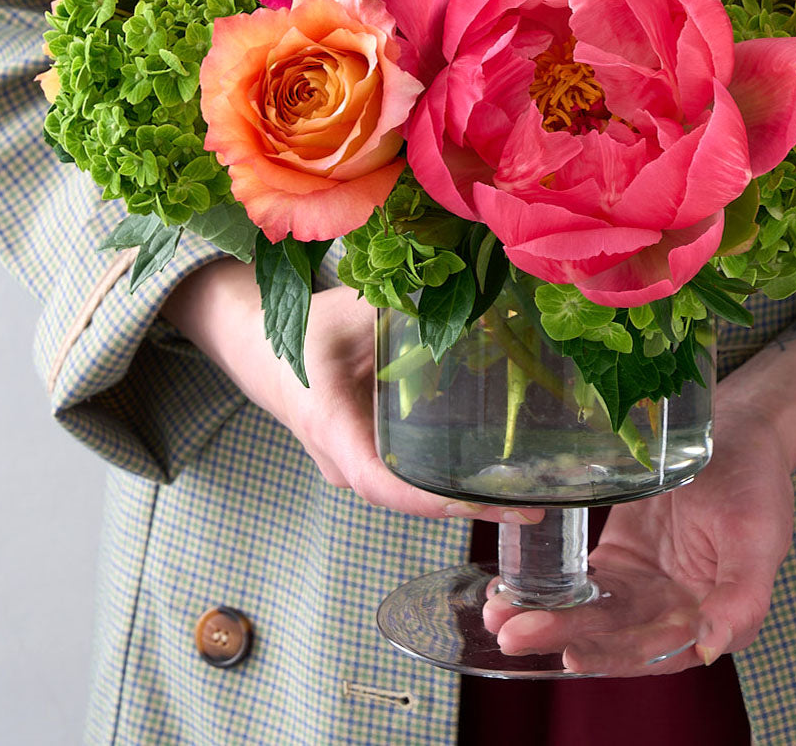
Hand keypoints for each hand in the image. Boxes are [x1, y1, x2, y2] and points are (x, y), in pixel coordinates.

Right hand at [165, 260, 538, 523]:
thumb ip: (403, 306)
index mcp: (330, 424)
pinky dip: (450, 485)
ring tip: (532, 498)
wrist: (260, 351)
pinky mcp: (366, 460)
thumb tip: (469, 289)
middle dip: (467, 506)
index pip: (378, 479)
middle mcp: (340, 460)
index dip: (428, 497)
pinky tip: (498, 480)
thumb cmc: (305, 329)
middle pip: (405, 498)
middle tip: (535, 504)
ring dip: (464, 501)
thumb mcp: (350, 310)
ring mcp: (352, 467)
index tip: (479, 500)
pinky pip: (408, 480)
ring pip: (409, 495)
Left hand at [483, 394, 794, 675]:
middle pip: (616, 635)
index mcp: (715, 619)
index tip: (573, 651)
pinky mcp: (620, 561)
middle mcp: (675, 613)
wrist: (736, 430)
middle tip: (514, 633)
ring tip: (500, 616)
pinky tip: (511, 593)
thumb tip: (712, 645)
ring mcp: (644, 588)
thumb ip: (742, 597)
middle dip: (564, 636)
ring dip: (547, 619)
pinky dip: (549, 592)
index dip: (616, 655)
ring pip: (592, 614)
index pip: (659, 650)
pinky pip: (583, 584)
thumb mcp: (758, 534)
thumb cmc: (755, 481)